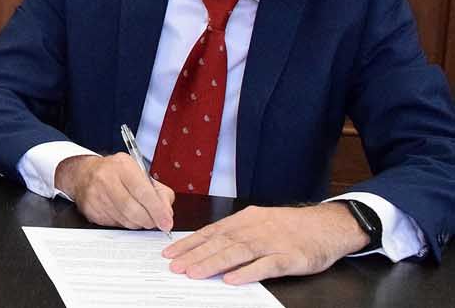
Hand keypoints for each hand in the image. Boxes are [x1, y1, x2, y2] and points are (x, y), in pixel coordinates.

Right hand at [55, 153, 174, 230]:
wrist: (84, 173)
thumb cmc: (117, 173)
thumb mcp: (140, 173)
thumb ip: (159, 192)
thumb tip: (166, 214)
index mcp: (123, 166)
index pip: (143, 192)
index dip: (157, 210)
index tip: (166, 222)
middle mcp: (106, 179)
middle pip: (133, 210)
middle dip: (149, 220)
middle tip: (155, 222)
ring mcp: (96, 195)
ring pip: (125, 220)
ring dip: (137, 223)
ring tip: (139, 215)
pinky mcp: (90, 210)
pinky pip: (114, 224)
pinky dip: (124, 223)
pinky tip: (123, 213)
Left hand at [163, 203, 368, 283]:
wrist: (328, 224)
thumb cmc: (291, 225)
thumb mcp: (259, 221)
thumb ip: (235, 232)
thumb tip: (206, 245)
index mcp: (245, 220)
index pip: (211, 232)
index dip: (189, 243)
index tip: (170, 253)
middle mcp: (255, 229)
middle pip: (220, 243)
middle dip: (195, 255)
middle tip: (175, 266)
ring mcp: (273, 243)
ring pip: (238, 253)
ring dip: (214, 263)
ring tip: (195, 274)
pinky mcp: (290, 257)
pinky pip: (267, 266)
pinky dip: (249, 272)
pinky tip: (233, 280)